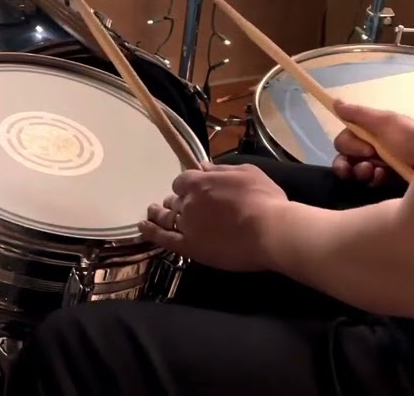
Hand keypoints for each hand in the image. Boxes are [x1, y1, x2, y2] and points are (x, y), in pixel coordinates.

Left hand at [139, 163, 287, 270]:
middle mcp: (188, 202)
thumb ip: (220, 169)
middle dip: (176, 200)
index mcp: (200, 182)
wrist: (270, 231)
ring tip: (152, 212)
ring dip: (157, 213)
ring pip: (166, 217)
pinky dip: (150, 232)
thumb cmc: (264, 200)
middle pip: (175, 199)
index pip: (183, 180)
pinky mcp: (190, 247)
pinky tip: (143, 227)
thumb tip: (202, 165)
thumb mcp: (247, 173)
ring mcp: (187, 225)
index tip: (192, 188)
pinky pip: (163, 239)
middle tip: (176, 204)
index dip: (187, 184)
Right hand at [331, 100, 413, 185]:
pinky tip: (384, 180)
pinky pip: (368, 185)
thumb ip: (359, 114)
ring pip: (354, 172)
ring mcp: (381, 168)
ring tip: (375, 174)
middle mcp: (375, 149)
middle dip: (351, 161)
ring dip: (360, 172)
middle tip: (368, 164)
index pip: (345, 139)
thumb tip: (335, 102)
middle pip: (346, 157)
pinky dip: (374, 181)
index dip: (349, 145)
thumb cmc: (413, 140)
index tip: (367, 148)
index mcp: (374, 132)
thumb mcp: (386, 122)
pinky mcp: (387, 185)